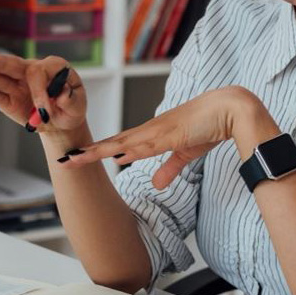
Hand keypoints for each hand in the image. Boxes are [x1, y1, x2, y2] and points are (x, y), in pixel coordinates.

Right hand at [0, 54, 87, 133]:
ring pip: (3, 77)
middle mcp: (33, 72)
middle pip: (16, 65)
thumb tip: (62, 94)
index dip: (39, 90)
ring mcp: (19, 85)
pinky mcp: (9, 100)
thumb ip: (72, 100)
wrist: (61, 123)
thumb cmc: (71, 110)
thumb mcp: (78, 106)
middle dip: (2, 63)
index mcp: (53, 68)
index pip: (39, 72)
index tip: (43, 110)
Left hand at [60, 86, 263, 189]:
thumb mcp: (186, 153)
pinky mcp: (173, 133)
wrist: (230, 109)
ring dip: (101, 151)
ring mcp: (160, 130)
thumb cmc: (209, 126)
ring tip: (78, 158)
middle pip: (114, 142)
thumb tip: (156, 184)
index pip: (119, 144)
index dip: (98, 151)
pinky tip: (116, 156)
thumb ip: (169, 168)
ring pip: (124, 143)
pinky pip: (149, 144)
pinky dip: (131, 150)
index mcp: (152, 133)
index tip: (78, 157)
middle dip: (89, 152)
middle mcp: (151, 130)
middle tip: (65, 159)